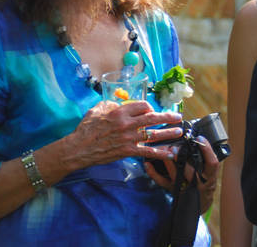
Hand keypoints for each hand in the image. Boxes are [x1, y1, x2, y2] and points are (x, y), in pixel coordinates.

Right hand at [61, 100, 182, 170]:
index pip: (143, 106)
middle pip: (153, 118)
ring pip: (153, 134)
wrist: (78, 149)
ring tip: (179, 131)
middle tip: (178, 117)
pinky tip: (170, 153)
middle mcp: (127, 124)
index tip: (152, 110)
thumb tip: (121, 103)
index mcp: (120, 112)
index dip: (150, 107)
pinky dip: (160, 152)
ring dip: (168, 133)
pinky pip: (147, 151)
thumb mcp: (97, 110)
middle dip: (168, 117)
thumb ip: (111, 105)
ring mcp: (128, 138)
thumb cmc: (86, 128)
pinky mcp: (127, 151)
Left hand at [145, 136, 220, 212]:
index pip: (212, 162)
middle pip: (190, 170)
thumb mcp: (211, 170)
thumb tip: (199, 138)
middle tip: (174, 146)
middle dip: (181, 157)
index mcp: (210, 176)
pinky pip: (162, 181)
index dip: (207, 150)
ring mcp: (184, 187)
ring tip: (163, 149)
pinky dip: (153, 173)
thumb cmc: (206, 180)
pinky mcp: (173, 189)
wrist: (200, 202)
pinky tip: (148, 163)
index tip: (199, 138)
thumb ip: (207, 158)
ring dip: (168, 161)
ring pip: (175, 174)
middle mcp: (198, 183)